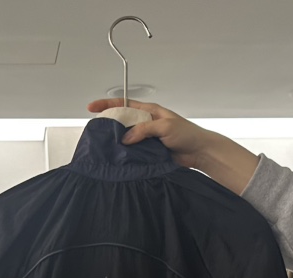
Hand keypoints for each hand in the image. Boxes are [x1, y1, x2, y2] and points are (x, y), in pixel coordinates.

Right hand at [87, 99, 260, 194]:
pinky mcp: (149, 153)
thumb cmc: (187, 134)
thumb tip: (125, 138)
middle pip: (122, 122)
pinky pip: (134, 153)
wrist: (199, 153)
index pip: (124, 104)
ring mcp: (147, 139)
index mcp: (149, 111)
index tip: (92, 108)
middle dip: (109, 126)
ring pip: (127, 139)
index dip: (107, 105)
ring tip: (105, 147)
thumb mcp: (164, 126)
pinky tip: (119, 159)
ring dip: (117, 143)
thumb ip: (143, 130)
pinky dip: (126, 155)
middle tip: (97, 132)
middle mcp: (146, 124)